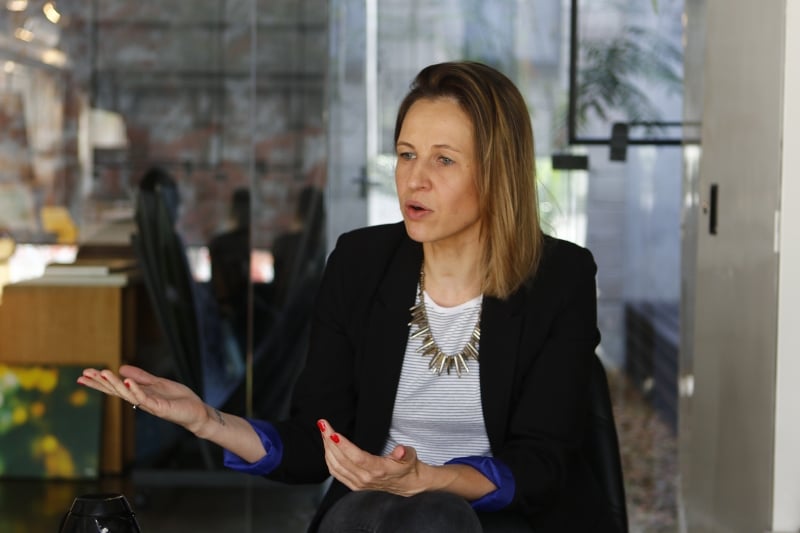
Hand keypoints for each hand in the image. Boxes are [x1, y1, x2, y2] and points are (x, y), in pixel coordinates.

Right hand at [78, 365, 208, 433]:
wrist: (196, 412)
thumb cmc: (178, 400)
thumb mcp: (157, 383)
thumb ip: (141, 377)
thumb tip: (121, 369)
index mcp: (138, 394)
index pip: (115, 387)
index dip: (99, 382)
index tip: (83, 374)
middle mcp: (140, 400)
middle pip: (115, 391)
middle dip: (100, 383)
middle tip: (83, 374)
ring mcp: (148, 404)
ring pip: (127, 394)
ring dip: (114, 383)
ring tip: (103, 373)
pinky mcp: (159, 407)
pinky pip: (144, 398)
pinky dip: (135, 389)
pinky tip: (127, 380)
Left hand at [316, 419, 427, 496]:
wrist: (407, 483)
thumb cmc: (407, 466)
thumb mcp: (410, 457)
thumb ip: (405, 453)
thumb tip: (401, 450)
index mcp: (379, 470)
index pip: (357, 458)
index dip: (344, 446)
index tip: (333, 433)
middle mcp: (366, 479)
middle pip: (342, 460)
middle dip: (330, 441)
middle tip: (323, 425)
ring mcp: (358, 483)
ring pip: (336, 466)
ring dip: (327, 448)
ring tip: (323, 432)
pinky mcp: (354, 485)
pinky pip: (336, 473)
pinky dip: (328, 459)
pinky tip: (326, 448)